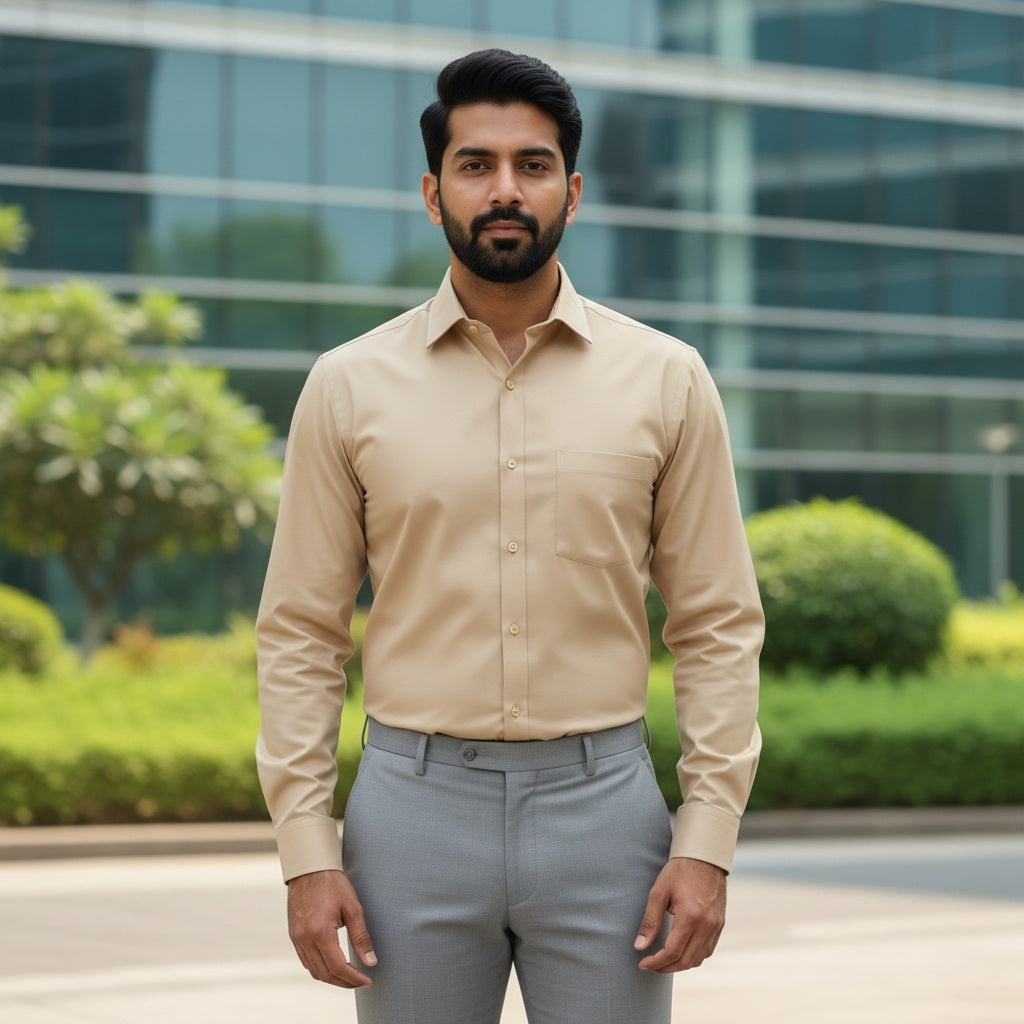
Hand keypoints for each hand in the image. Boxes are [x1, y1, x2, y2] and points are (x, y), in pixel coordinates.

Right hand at [287, 869, 376, 987]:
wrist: (309, 868)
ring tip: (349, 975)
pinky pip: (305, 960)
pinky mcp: (293, 935)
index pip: (338, 967)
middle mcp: (305, 939)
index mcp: (320, 932)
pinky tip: (332, 963)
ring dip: (331, 977)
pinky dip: (319, 967)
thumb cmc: (332, 883)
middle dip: (344, 982)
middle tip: (360, 981)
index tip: (368, 981)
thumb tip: (371, 962)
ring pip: (313, 970)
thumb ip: (361, 937)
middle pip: (324, 974)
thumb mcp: (352, 907)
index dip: (354, 978)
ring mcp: (296, 938)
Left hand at [634, 857, 726, 972]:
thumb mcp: (659, 892)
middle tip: (651, 965)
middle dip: (666, 967)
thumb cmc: (679, 871)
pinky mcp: (720, 924)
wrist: (704, 857)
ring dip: (680, 964)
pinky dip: (694, 956)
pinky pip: (708, 950)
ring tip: (664, 960)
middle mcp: (706, 925)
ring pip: (698, 959)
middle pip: (686, 960)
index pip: (672, 951)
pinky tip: (681, 951)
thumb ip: (650, 921)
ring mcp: (715, 926)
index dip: (656, 962)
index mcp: (690, 916)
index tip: (642, 963)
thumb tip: (640, 946)